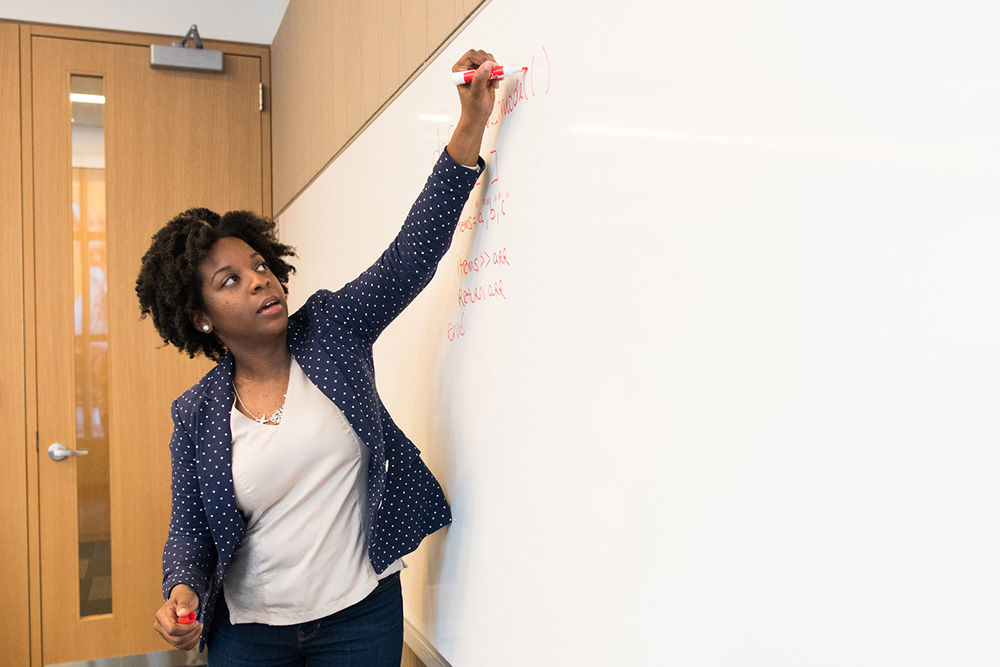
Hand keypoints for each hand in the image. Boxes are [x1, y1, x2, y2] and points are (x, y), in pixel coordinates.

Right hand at [153, 584, 201, 650]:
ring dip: (193, 638)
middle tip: (199, 625)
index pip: (172, 629)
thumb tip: (182, 613)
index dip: (186, 628)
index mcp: (161, 616)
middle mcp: (160, 627)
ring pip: (179, 645)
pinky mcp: (171, 639)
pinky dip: (192, 642)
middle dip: (191, 634)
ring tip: (199, 628)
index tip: (196, 622)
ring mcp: (164, 634)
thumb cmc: (184, 597)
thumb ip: (184, 605)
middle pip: (176, 639)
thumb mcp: (186, 597)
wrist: (183, 601)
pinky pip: (182, 646)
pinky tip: (197, 633)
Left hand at [447, 48, 499, 165]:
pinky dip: (498, 74)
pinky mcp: (485, 75)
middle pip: (481, 55)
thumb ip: (480, 77)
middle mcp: (467, 69)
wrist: (478, 116)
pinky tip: (495, 83)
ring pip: (489, 61)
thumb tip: (487, 65)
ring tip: (494, 82)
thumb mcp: (476, 92)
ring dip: (495, 70)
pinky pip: (494, 68)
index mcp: (460, 70)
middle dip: (490, 64)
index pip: (471, 55)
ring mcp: (476, 71)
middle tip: (494, 75)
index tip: (490, 67)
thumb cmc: (473, 108)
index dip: (482, 59)